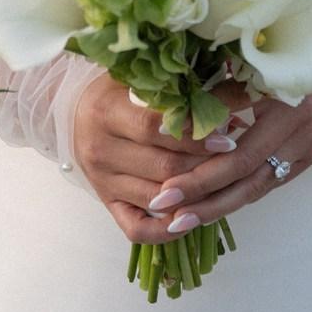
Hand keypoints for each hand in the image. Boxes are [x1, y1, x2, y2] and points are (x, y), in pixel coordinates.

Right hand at [72, 74, 241, 243]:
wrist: (74, 112)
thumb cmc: (116, 91)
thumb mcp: (140, 80)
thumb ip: (180, 88)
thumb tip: (238, 89)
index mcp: (107, 112)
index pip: (156, 129)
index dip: (195, 135)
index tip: (227, 138)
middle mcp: (101, 149)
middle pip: (163, 166)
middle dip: (204, 165)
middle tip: (234, 161)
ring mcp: (103, 180)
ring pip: (157, 197)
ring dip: (194, 195)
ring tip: (222, 184)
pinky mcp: (106, 202)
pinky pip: (136, 228)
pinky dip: (164, 231)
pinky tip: (190, 220)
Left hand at [121, 74, 311, 242]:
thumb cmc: (291, 55)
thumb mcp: (257, 67)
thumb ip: (220, 95)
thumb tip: (172, 122)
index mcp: (285, 104)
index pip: (239, 151)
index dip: (201, 171)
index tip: (165, 185)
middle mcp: (299, 132)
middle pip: (247, 176)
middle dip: (203, 197)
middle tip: (165, 209)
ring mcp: (306, 150)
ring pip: (258, 188)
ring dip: (218, 207)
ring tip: (181, 221)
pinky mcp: (308, 159)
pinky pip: (269, 183)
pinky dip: (238, 195)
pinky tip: (210, 206)